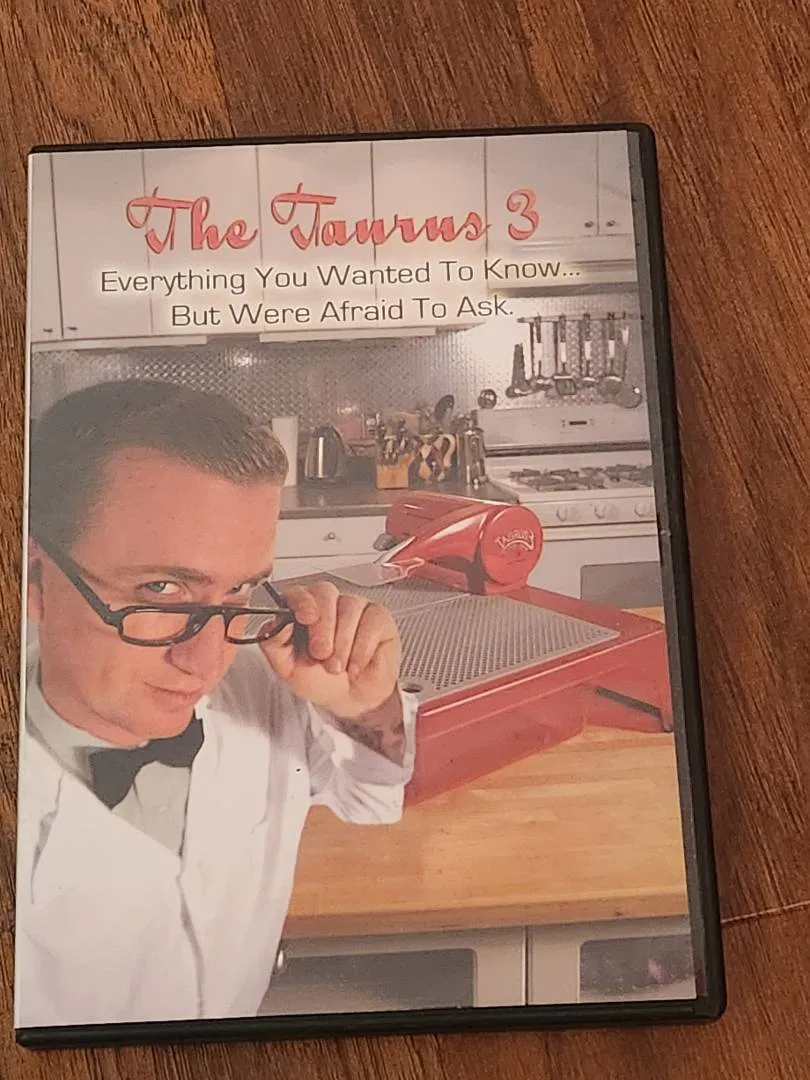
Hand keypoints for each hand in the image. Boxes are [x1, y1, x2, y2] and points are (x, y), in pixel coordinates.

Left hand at [260, 580, 401, 718]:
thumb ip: (275, 644)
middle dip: (323, 626)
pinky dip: (362, 648)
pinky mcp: (378, 617)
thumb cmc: (320, 679)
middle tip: (321, 654)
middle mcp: (328, 603)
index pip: (299, 591)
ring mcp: (354, 606)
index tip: (305, 618)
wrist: (350, 698)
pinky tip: (355, 665)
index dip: (302, 601)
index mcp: (302, 610)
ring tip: (338, 667)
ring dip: (342, 644)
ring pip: (349, 608)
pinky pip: (372, 621)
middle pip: (325, 593)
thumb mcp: (287, 668)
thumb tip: (274, 623)